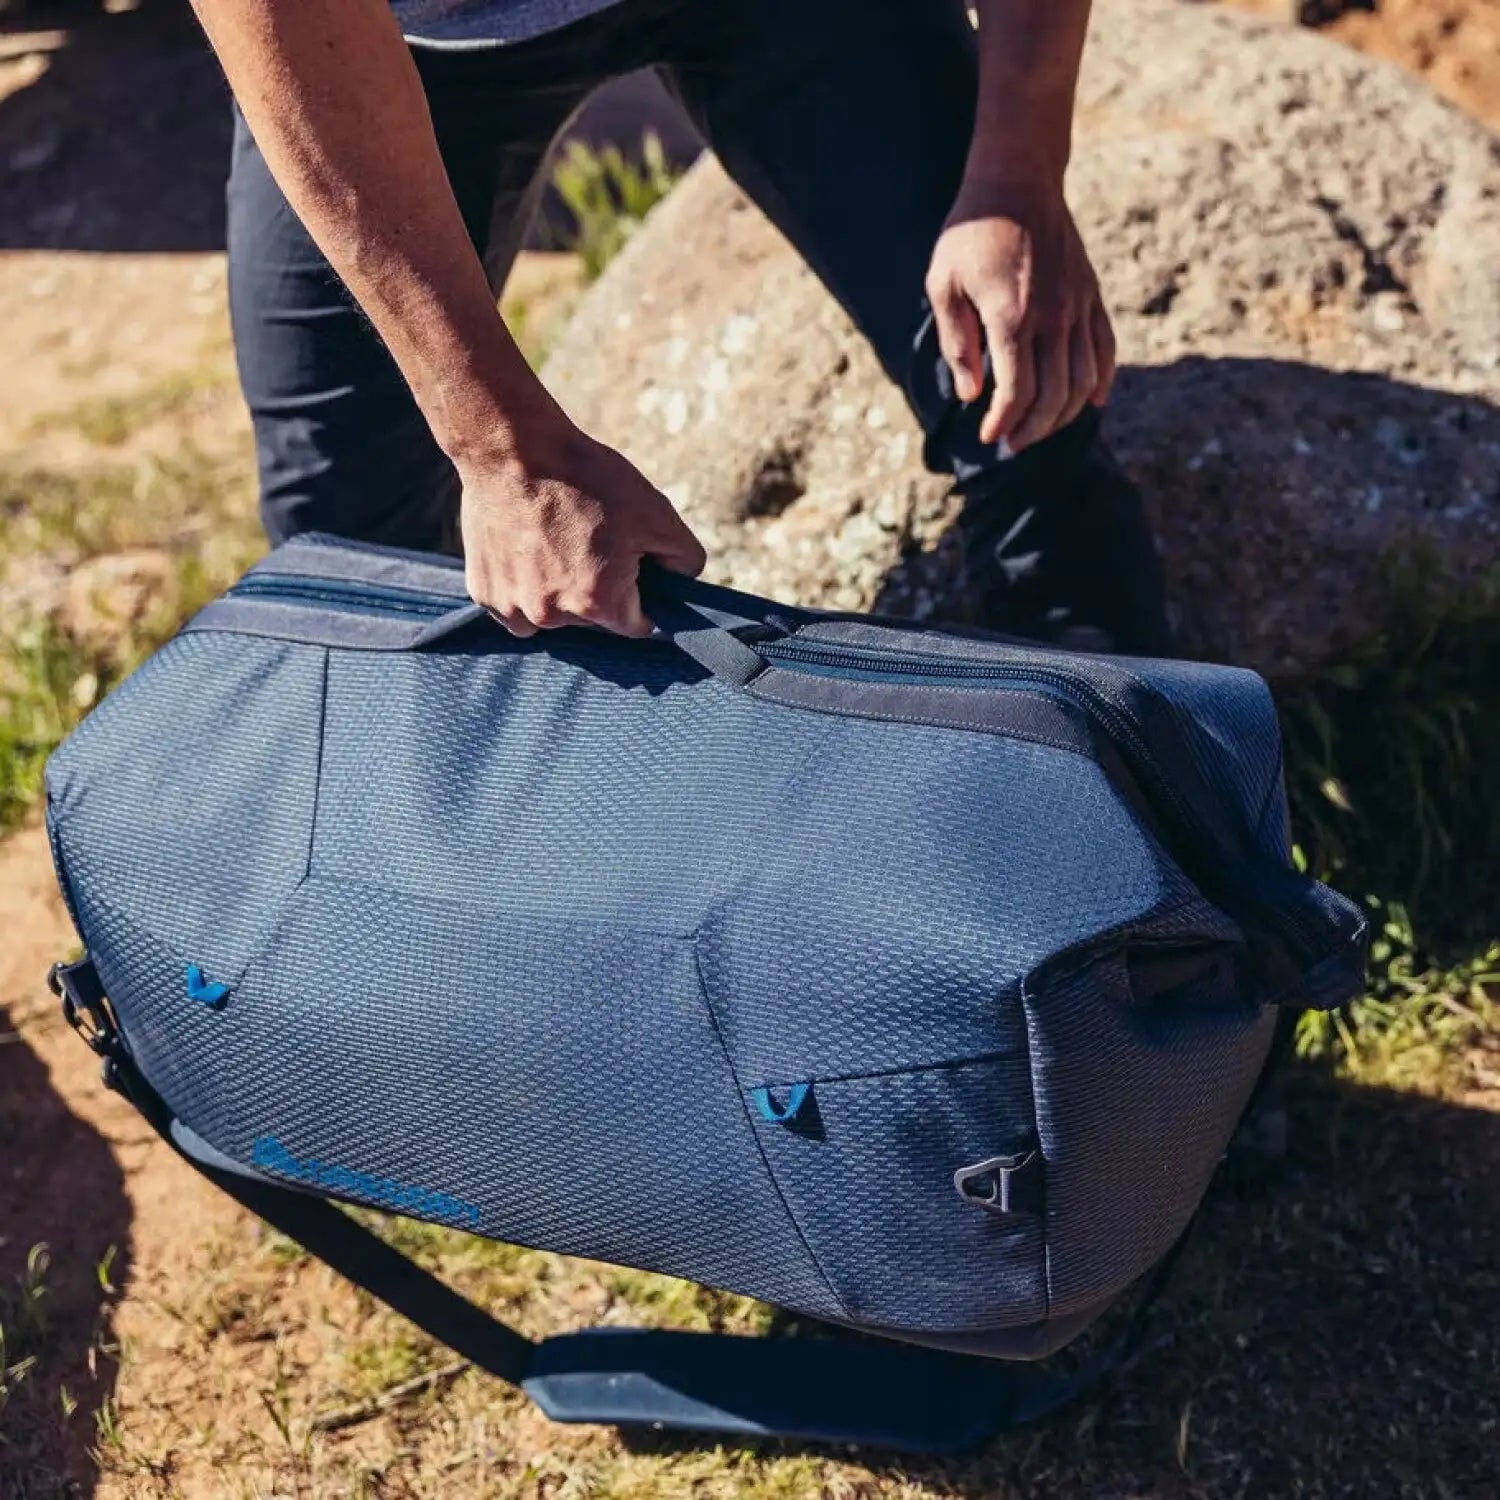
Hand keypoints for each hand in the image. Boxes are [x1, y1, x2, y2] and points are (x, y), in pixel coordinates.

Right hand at [458, 422, 706, 637]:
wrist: (511, 449)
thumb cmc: (586, 478)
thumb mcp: (657, 511)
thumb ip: (685, 557)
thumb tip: (684, 580)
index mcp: (600, 604)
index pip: (637, 625)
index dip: (641, 596)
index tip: (630, 568)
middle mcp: (554, 617)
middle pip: (592, 620)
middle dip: (598, 591)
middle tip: (590, 542)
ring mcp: (514, 608)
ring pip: (551, 617)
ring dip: (558, 592)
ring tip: (555, 544)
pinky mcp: (484, 594)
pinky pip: (514, 607)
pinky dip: (523, 586)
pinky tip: (525, 549)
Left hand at [924, 178, 1114, 451]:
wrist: (1016, 180)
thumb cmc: (970, 234)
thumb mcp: (942, 285)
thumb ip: (956, 343)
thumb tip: (970, 394)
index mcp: (1011, 317)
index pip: (1016, 391)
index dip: (1003, 423)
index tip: (988, 436)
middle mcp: (1052, 316)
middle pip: (1052, 395)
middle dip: (1031, 429)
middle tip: (1011, 443)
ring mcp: (1077, 305)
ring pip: (1083, 380)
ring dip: (1063, 415)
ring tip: (1039, 428)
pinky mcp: (1091, 295)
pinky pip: (1105, 348)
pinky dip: (1100, 381)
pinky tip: (1090, 403)